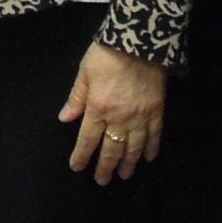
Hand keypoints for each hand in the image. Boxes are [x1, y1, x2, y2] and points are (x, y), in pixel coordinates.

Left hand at [60, 39, 164, 183]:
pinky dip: (151, 148)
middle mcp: (119, 119)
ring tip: (124, 175)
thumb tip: (65, 119)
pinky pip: (154, 135)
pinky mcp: (156, 111)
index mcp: (98, 109)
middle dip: (105, 167)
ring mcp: (140, 117)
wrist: (138, 41)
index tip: (77, 167)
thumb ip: (76, 98)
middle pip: (111, 149)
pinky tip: (148, 158)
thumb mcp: (85, 73)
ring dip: (128, 164)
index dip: (82, 156)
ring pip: (133, 148)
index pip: (88, 140)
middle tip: (102, 181)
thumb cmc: (106, 55)